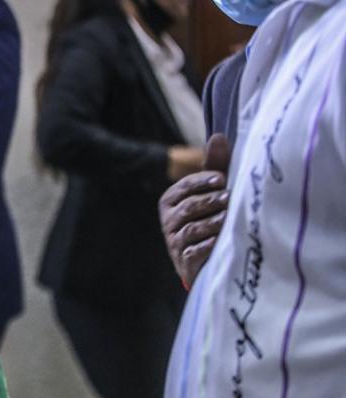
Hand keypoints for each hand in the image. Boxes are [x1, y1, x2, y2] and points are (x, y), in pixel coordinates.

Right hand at [159, 133, 231, 287]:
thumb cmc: (211, 216)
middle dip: (210, 202)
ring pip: (193, 229)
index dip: (202, 182)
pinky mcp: (184, 261)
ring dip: (213, 223)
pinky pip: (195, 251)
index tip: (222, 179)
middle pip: (189, 207)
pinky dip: (208, 246)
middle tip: (230, 198)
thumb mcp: (212, 191)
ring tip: (229, 218)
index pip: (184, 187)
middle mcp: (168, 220)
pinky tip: (219, 241)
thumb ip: (215, 166)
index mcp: (171, 200)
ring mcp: (175, 241)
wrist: (206, 259)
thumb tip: (218, 136)